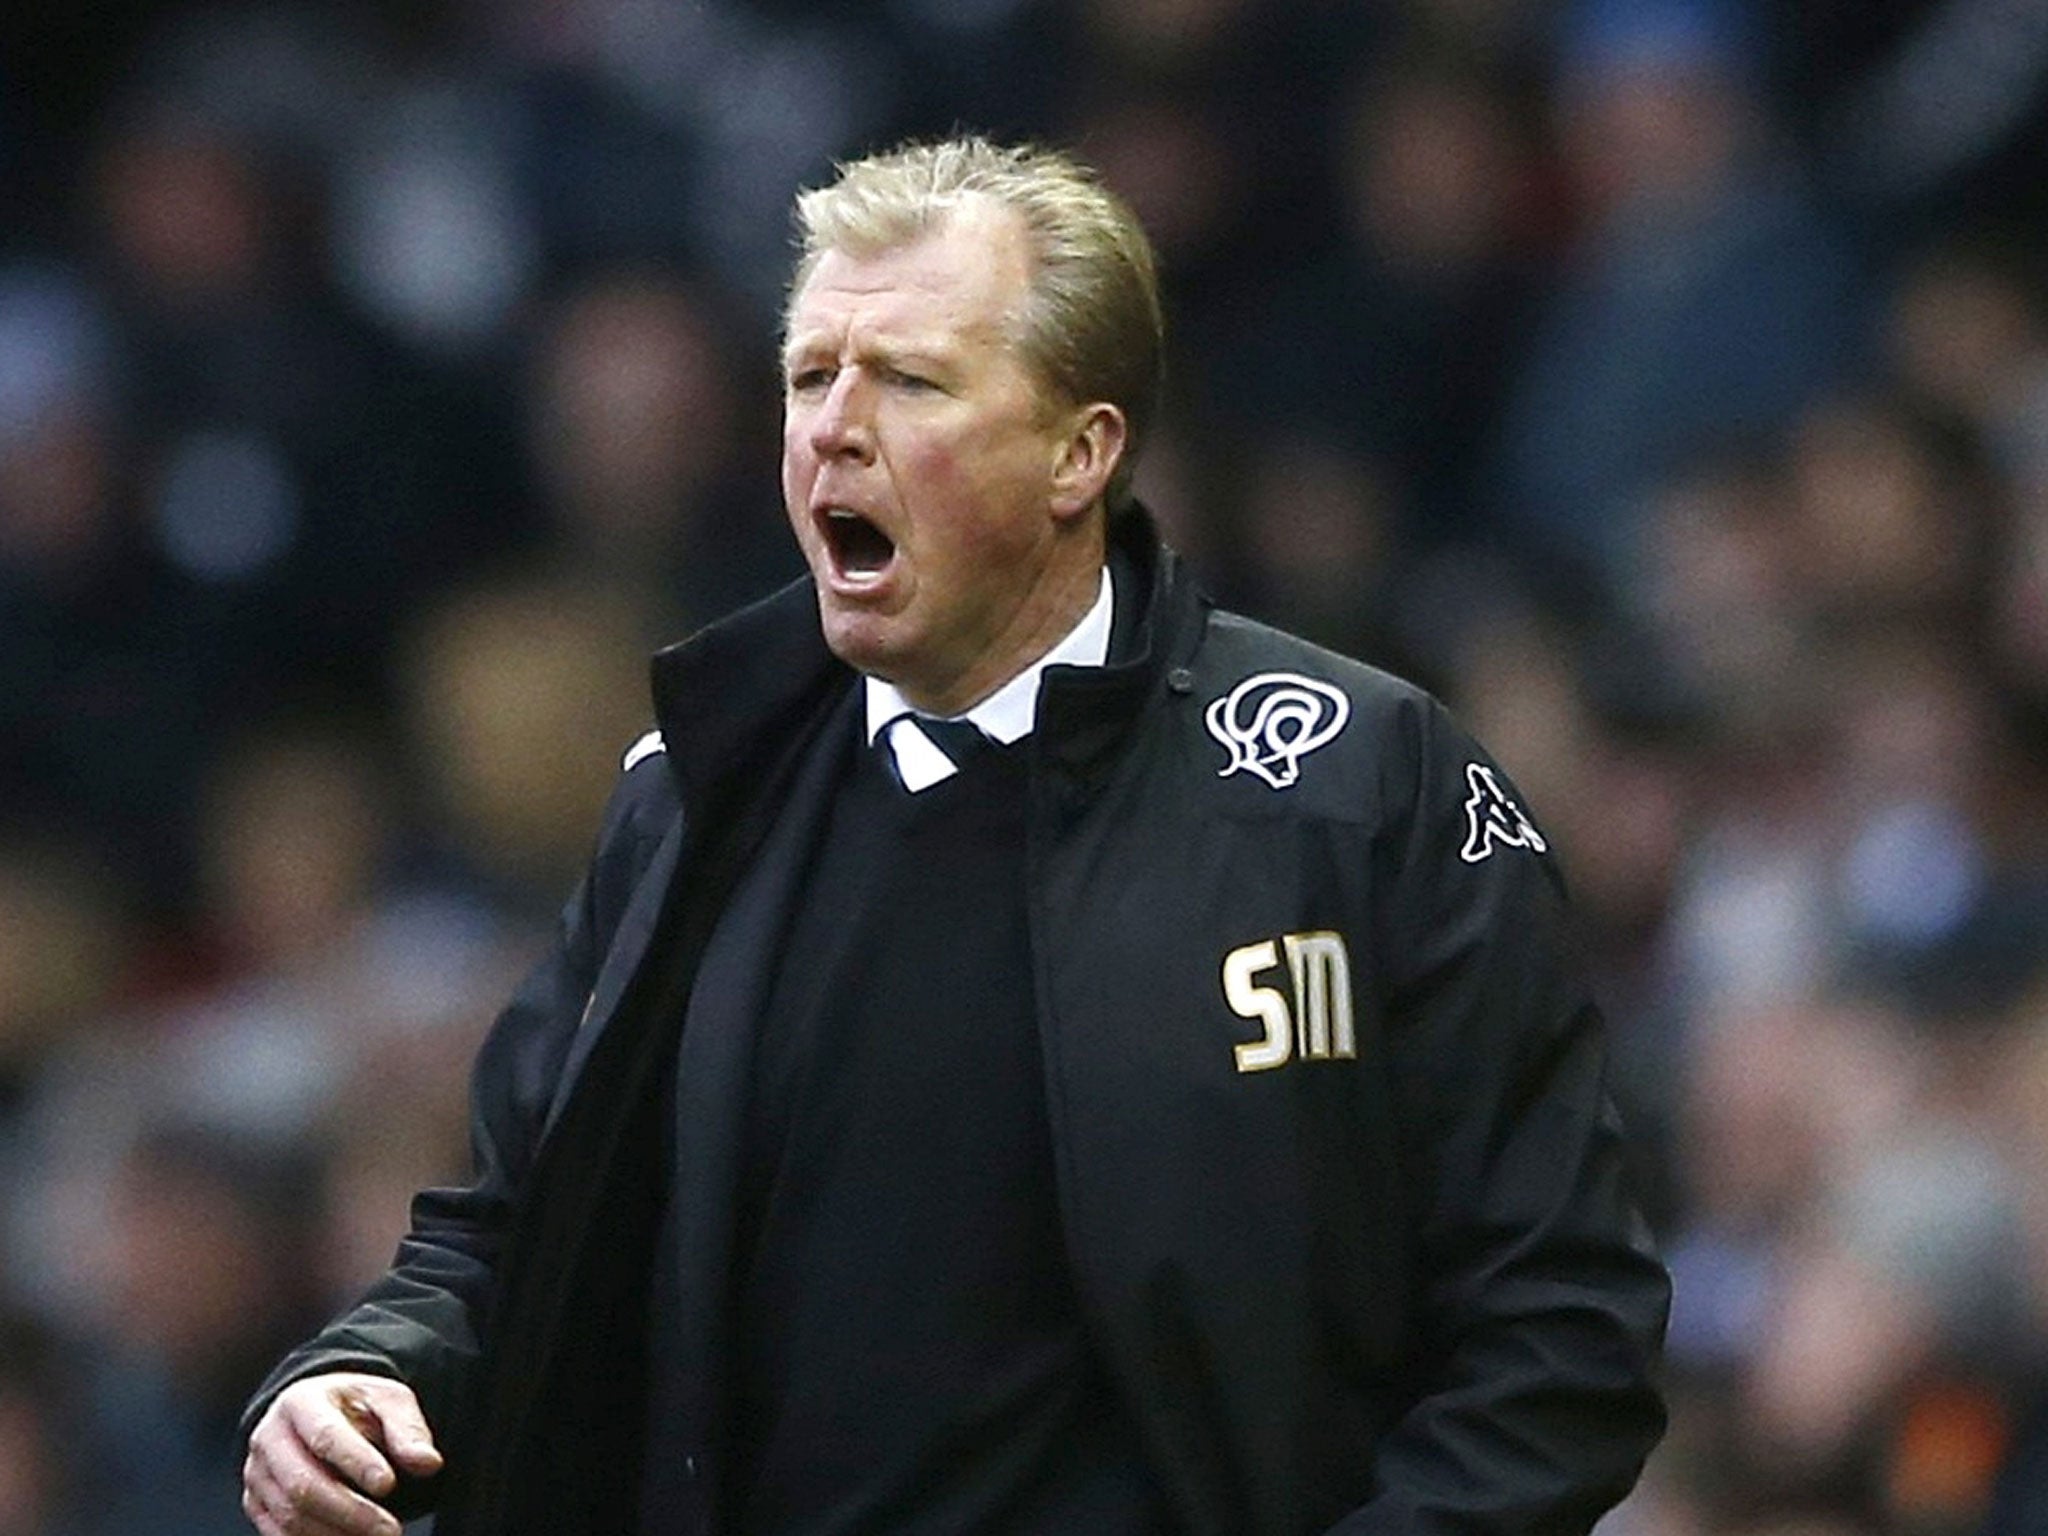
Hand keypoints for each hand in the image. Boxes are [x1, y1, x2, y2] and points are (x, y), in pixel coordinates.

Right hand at [242, 1372, 443, 1535]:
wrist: (320, 1413)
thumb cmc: (358, 1406)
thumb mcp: (388, 1401)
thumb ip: (408, 1430)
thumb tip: (429, 1464)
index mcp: (301, 1401)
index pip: (324, 1436)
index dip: (356, 1462)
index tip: (389, 1484)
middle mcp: (269, 1437)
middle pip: (302, 1484)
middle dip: (350, 1512)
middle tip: (392, 1530)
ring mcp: (257, 1473)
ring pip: (289, 1516)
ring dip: (336, 1534)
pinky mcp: (256, 1503)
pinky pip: (279, 1533)